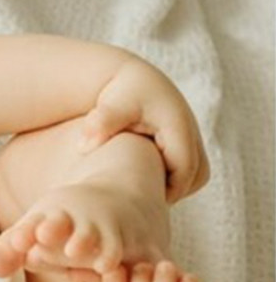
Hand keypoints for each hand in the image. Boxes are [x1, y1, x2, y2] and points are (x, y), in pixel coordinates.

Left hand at [79, 57, 208, 202]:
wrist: (131, 78)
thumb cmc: (120, 93)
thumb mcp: (109, 107)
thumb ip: (99, 125)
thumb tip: (83, 147)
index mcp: (178, 126)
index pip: (184, 169)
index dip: (168, 190)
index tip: (141, 202)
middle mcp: (191, 131)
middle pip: (198, 175)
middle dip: (174, 191)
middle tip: (144, 203)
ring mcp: (192, 136)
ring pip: (198, 174)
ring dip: (178, 186)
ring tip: (145, 193)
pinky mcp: (186, 140)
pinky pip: (191, 168)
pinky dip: (175, 178)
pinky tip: (147, 181)